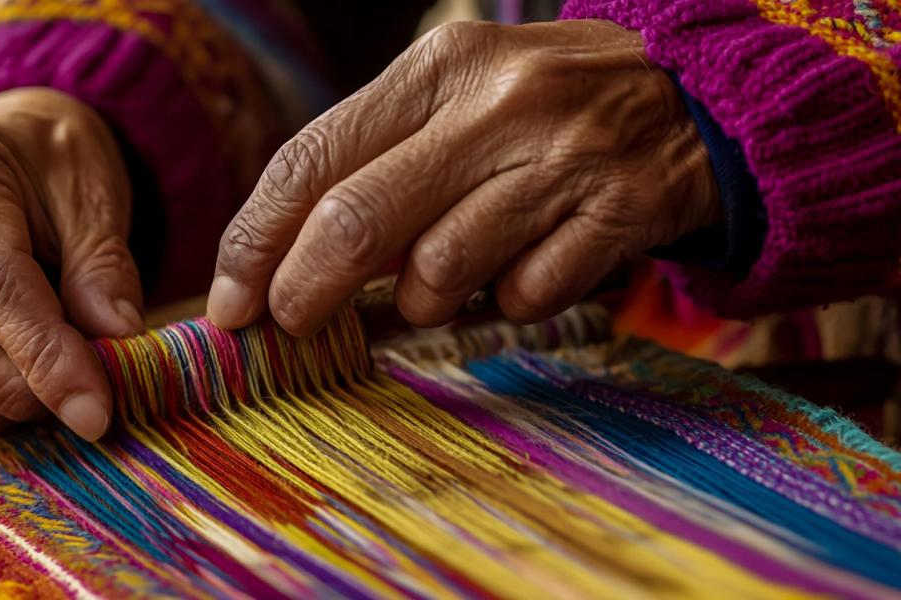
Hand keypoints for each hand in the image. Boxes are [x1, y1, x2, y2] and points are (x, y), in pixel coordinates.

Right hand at [0, 88, 141, 438]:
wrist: (8, 150)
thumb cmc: (54, 167)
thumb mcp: (96, 196)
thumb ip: (104, 268)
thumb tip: (115, 340)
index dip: (42, 354)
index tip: (94, 409)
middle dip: (16, 386)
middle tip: (82, 399)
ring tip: (48, 392)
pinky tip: (8, 393)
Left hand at [208, 20, 718, 334]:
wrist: (697, 95)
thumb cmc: (542, 106)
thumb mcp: (455, 98)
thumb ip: (376, 160)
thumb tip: (285, 254)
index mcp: (437, 66)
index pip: (312, 158)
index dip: (256, 239)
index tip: (232, 299)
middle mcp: (495, 104)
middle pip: (358, 222)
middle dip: (306, 291)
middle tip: (292, 324)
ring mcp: (560, 159)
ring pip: (441, 272)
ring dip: (423, 301)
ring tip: (443, 280)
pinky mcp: (616, 213)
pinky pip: (524, 296)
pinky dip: (508, 301)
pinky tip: (524, 270)